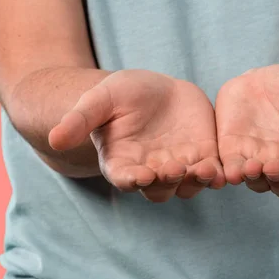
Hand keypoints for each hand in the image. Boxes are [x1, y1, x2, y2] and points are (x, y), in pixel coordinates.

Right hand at [49, 70, 224, 201]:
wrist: (151, 90)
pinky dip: (218, 174)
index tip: (138, 175)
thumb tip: (54, 139)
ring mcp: (178, 166)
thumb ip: (79, 120)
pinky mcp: (202, 156)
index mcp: (122, 163)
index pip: (124, 178)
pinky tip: (225, 170)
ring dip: (196, 181)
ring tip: (205, 170)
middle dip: (167, 181)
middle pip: (159, 188)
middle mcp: (150, 172)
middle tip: (174, 168)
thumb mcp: (98, 100)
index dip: (131, 180)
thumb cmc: (119, 96)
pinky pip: (211, 171)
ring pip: (188, 184)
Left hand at [215, 63, 278, 198]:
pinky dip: (223, 170)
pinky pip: (227, 165)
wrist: (278, 80)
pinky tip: (217, 168)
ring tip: (245, 167)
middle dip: (277, 179)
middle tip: (271, 167)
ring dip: (249, 176)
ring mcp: (258, 159)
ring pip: (253, 178)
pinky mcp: (233, 149)